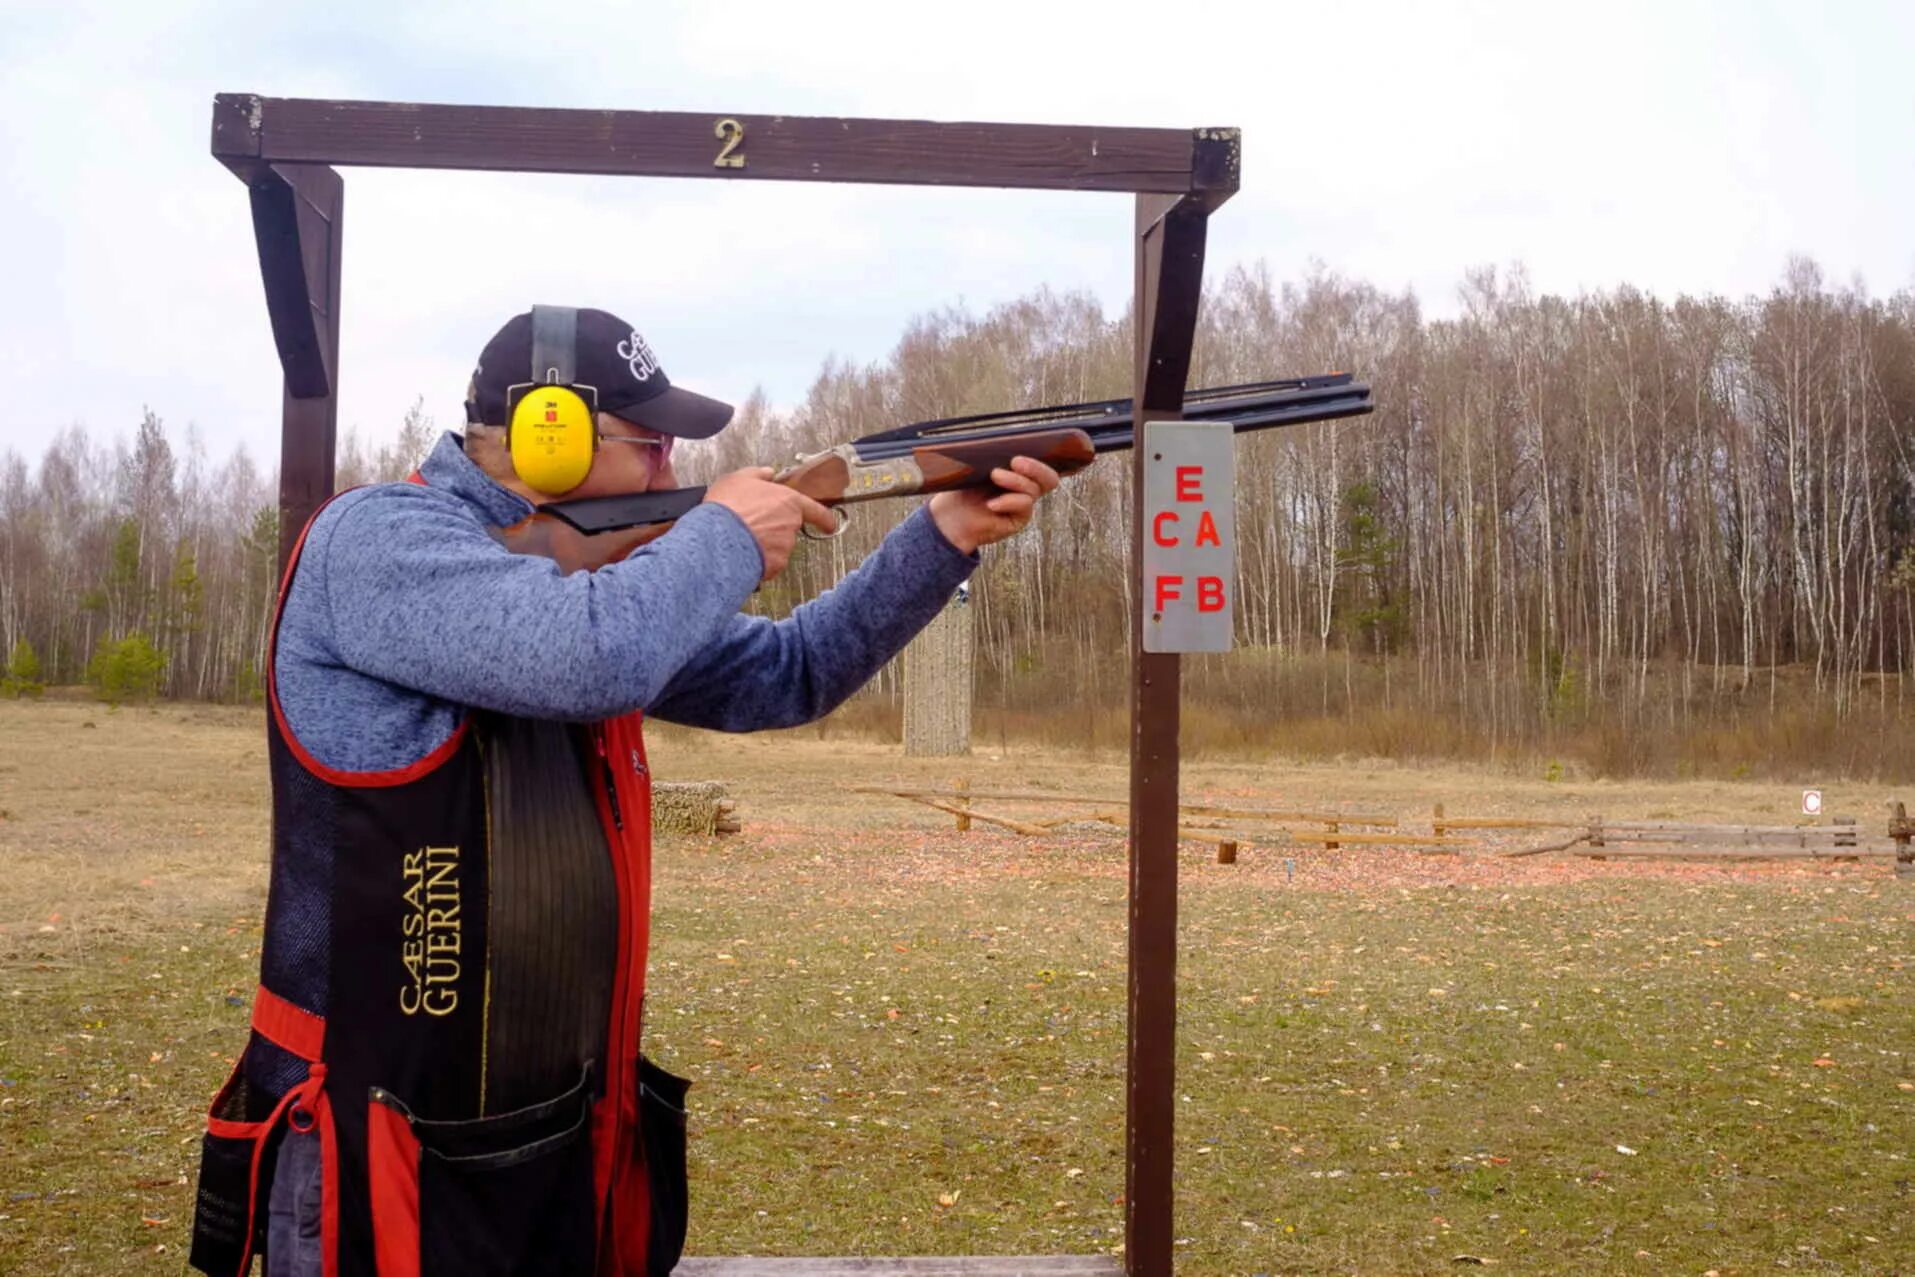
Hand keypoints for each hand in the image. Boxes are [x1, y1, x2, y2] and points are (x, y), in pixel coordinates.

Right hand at [703, 467, 837, 581]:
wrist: (716, 536)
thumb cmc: (728, 507)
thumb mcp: (739, 478)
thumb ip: (757, 474)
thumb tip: (767, 473)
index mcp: (788, 501)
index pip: (816, 510)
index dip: (824, 518)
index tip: (829, 524)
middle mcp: (791, 525)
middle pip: (789, 528)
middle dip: (774, 529)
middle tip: (752, 525)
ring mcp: (784, 547)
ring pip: (777, 546)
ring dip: (763, 544)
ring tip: (740, 538)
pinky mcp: (774, 565)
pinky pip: (768, 563)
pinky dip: (757, 559)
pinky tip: (740, 551)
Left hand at [926, 456, 1061, 554]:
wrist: (951, 516)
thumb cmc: (963, 488)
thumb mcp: (980, 466)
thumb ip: (997, 455)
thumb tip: (1008, 443)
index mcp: (1020, 471)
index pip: (1045, 461)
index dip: (1059, 456)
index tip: (1064, 446)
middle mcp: (1026, 486)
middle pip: (1049, 477)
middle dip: (1036, 467)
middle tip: (1016, 460)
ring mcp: (1024, 503)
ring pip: (1034, 489)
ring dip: (1015, 481)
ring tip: (995, 475)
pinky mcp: (1020, 518)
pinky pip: (1024, 505)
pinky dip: (1008, 501)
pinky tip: (992, 503)